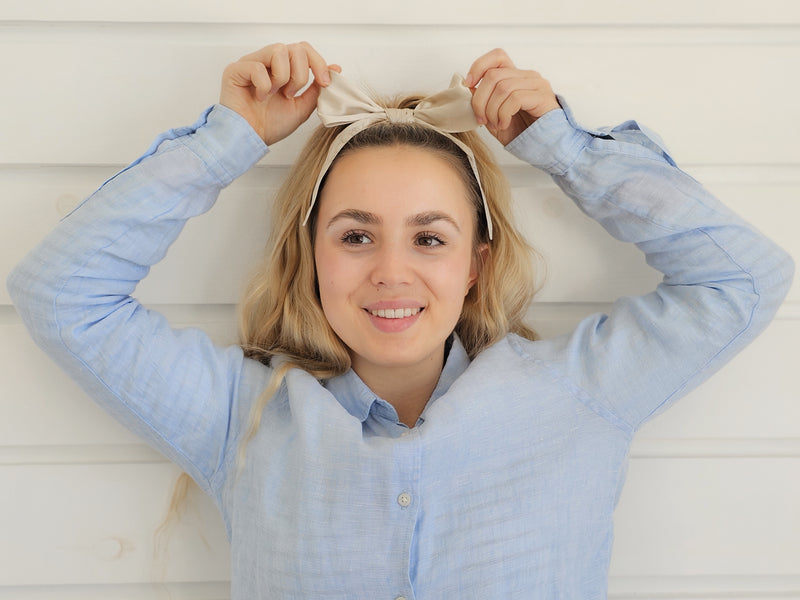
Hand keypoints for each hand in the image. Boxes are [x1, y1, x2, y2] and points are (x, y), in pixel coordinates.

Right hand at [219, 42, 340, 145]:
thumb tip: (335, 68)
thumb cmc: (270, 125)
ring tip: (275, 94)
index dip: (318, 63)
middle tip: (291, 94)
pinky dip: (264, 85)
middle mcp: (267, 62)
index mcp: (282, 68)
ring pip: (278, 50)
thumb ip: (316, 89)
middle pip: (295, 48)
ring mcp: (250, 63)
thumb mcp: (302, 107)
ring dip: (283, 77)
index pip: (304, 49)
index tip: (325, 82)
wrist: (251, 139)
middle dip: (300, 74)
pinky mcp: (235, 70)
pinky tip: (259, 97)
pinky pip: (257, 66)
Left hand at [465, 48, 559, 145]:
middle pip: (493, 75)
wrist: (546, 148)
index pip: (497, 56)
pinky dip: (503, 114)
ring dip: (492, 110)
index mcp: (516, 77)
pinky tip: (505, 124)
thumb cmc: (522, 133)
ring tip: (495, 124)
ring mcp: (537, 84)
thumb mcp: (495, 117)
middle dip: (480, 100)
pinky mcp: (542, 97)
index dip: (479, 66)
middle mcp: (527, 76)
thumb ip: (484, 102)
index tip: (469, 84)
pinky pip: (514, 98)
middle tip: (481, 119)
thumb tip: (468, 89)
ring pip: (502, 87)